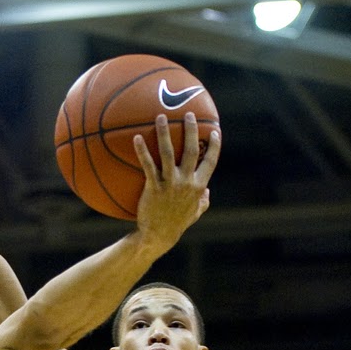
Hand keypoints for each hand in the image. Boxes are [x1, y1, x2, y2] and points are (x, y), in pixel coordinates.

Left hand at [132, 111, 219, 249]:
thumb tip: (208, 191)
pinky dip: (142, 151)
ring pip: (169, 153)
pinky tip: (136, 138)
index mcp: (199, 186)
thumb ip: (203, 201)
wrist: (158, 236)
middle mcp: (186, 182)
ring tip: (161, 117)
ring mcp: (170, 184)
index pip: (211, 161)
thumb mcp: (195, 213)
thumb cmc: (176, 224)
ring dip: (165, 133)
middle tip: (188, 114)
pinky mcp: (153, 187)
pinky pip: (147, 165)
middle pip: (192, 150)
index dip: (214, 145)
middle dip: (191, 130)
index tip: (214, 131)